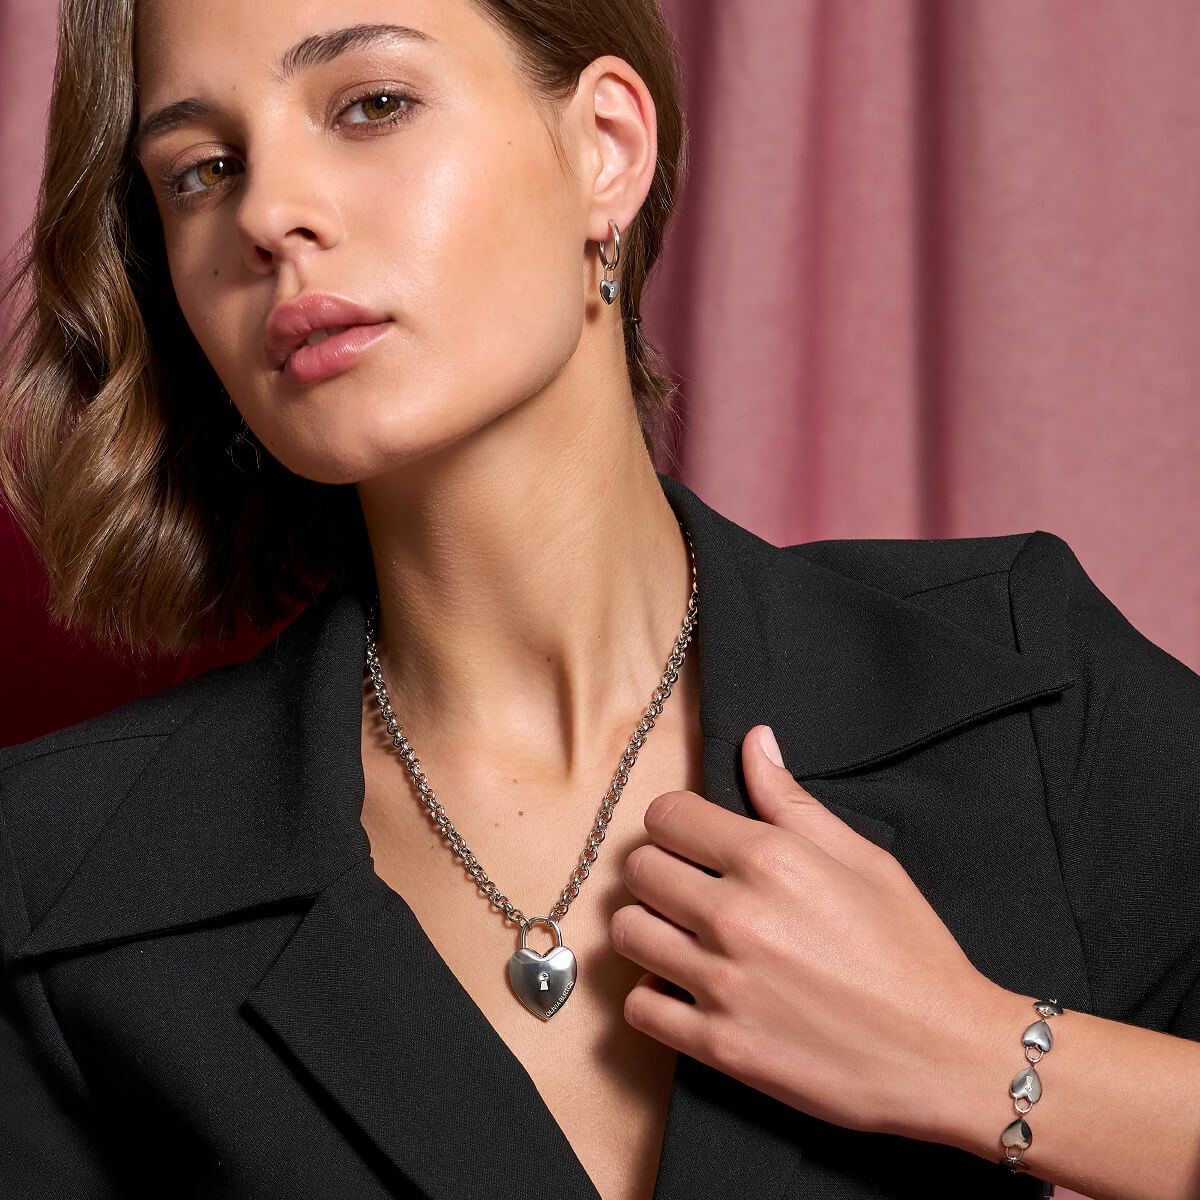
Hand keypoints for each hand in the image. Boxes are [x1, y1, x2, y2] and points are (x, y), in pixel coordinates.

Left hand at [608, 724, 1005, 1142]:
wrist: (945, 1056)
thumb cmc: (911, 950)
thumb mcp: (864, 858)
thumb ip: (792, 801)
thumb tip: (755, 741)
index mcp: (770, 859)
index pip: (666, 815)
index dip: (676, 822)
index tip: (693, 840)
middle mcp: (736, 915)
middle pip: (637, 869)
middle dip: (658, 870)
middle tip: (687, 888)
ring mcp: (723, 983)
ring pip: (627, 933)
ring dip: (647, 928)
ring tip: (681, 936)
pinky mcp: (718, 1046)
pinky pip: (639, 1006)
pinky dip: (654, 996)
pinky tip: (686, 990)